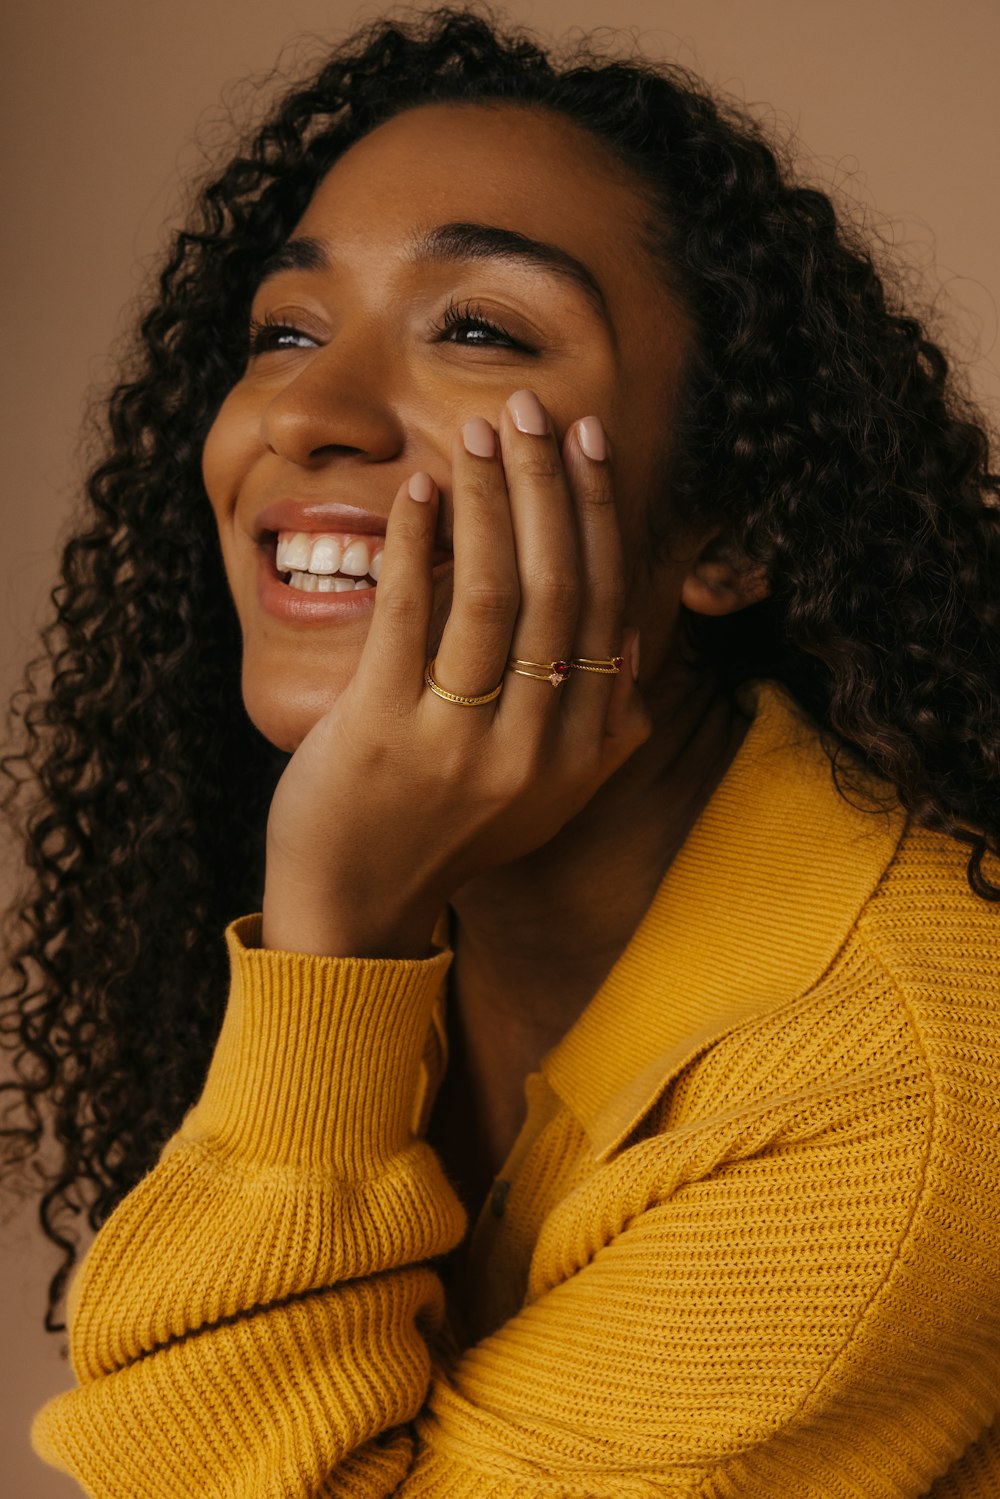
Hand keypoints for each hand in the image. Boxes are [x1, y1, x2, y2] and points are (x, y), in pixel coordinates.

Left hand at [262, 390, 649, 957]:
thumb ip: (602, 733)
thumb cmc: (445, 836)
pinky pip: (410, 617)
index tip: (589, 444)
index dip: (601, 515)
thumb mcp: (546, 797)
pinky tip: (424, 490)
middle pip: (560, 587)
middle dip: (550, 483)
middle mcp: (536, 749)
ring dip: (492, 498)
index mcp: (583, 754)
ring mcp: (460, 744)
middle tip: (532, 409)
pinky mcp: (383, 734)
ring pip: (496, 593)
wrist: (356, 911)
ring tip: (484, 433)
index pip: (606, 607)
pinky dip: (421, 543)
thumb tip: (630, 646)